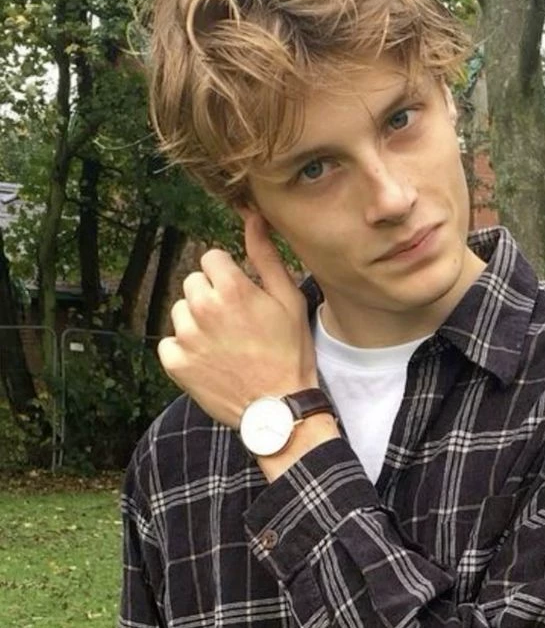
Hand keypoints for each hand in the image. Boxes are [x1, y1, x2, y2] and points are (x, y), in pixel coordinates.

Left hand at [158, 212, 316, 428]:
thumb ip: (266, 257)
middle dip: (210, 296)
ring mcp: (185, 337)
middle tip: (234, 323)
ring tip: (223, 344)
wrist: (279, 409)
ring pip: (180, 311)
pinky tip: (209, 361)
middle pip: (193, 282)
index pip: (211, 258)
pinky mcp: (175, 363)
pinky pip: (170, 342)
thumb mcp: (289, 301)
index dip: (227, 275)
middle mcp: (203, 308)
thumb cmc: (290, 354)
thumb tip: (253, 218)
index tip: (240, 295)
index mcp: (231, 288)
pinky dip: (184, 350)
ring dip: (196, 322)